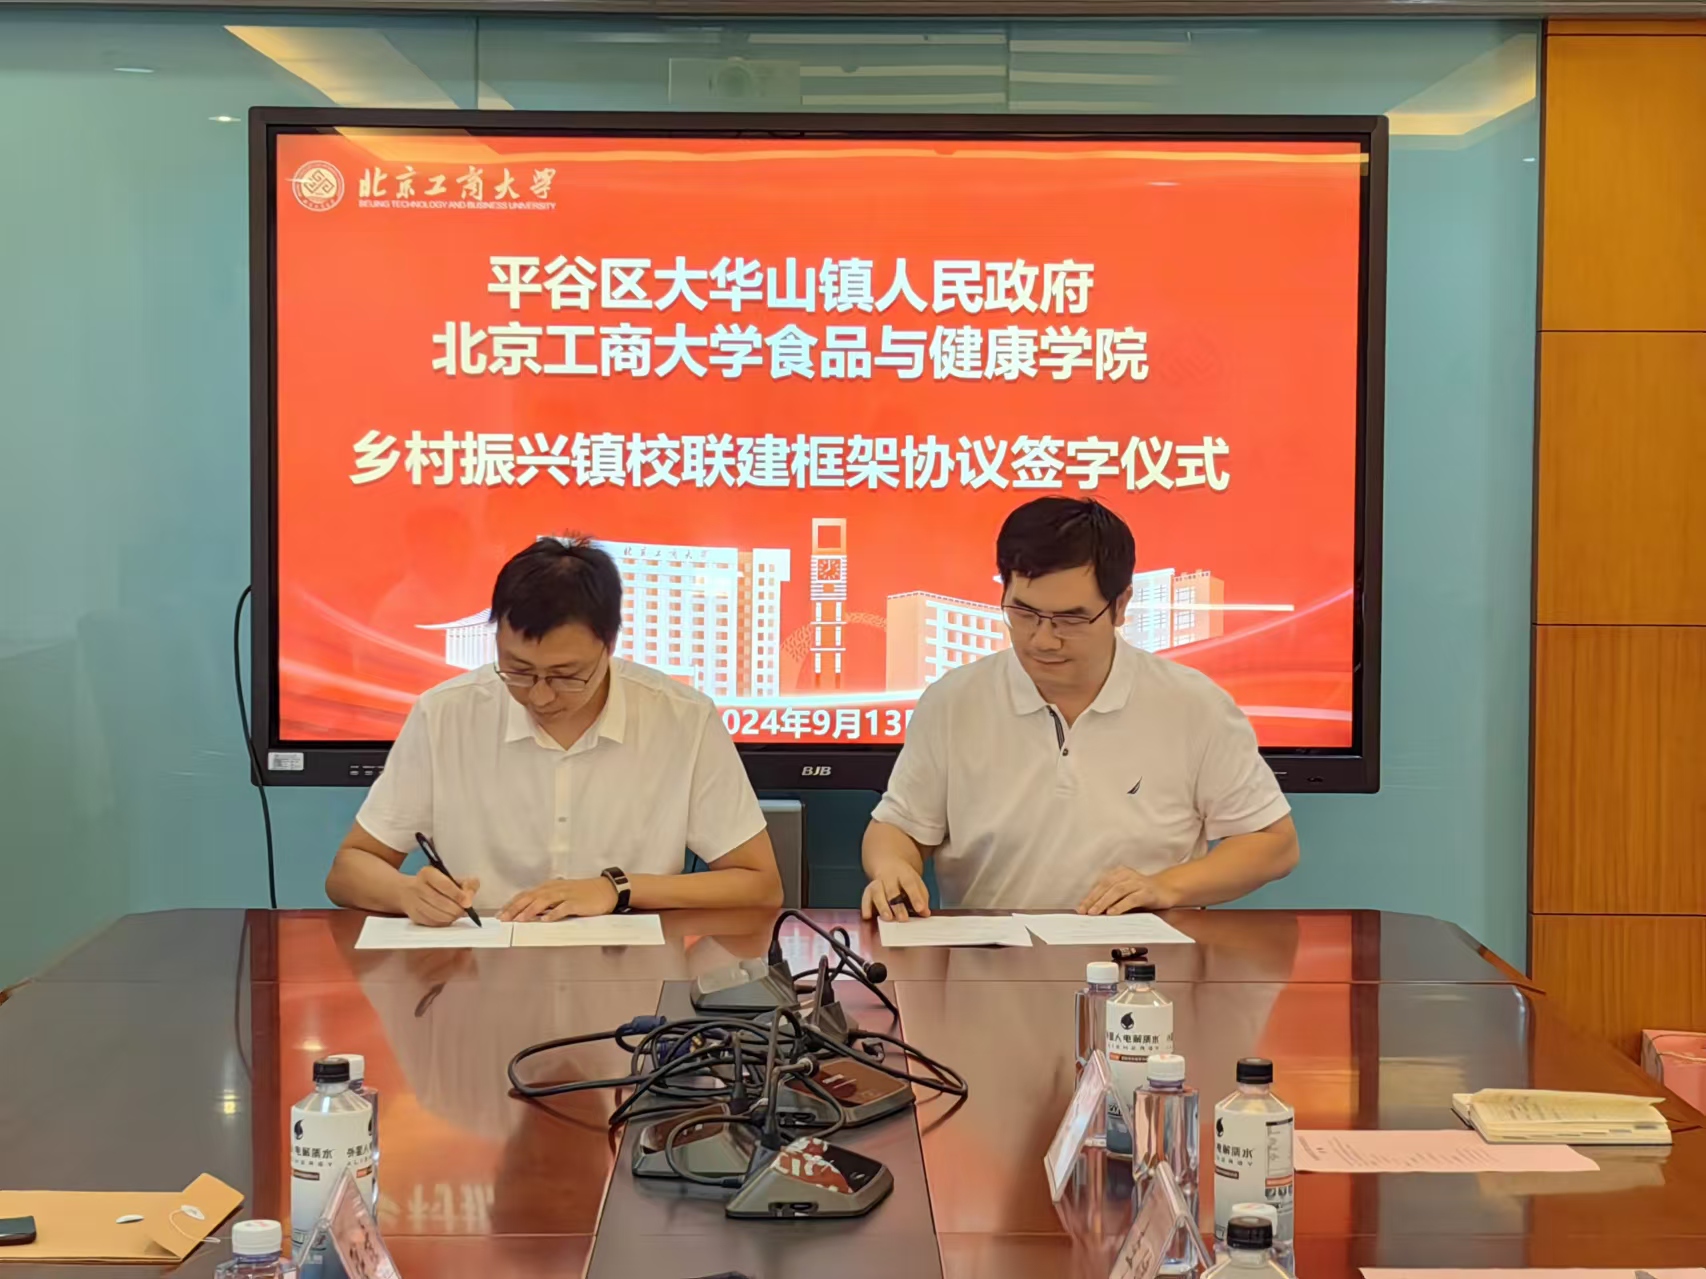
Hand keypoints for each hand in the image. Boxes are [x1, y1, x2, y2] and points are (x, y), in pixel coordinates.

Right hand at [399, 866, 479, 926]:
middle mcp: (417, 886)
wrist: (407, 891)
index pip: (445, 885)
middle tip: (464, 911)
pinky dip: (443, 922)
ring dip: (451, 917)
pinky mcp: (413, 915)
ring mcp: (413, 902)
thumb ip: (465, 884)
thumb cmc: (434, 884)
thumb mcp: (451, 878)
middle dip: (456, 909)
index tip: (468, 903)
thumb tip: (470, 896)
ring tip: (457, 914)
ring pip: (436, 914)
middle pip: (441, 902)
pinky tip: (447, 918)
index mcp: (428, 873)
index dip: (458, 895)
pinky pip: (431, 922)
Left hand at [499, 877, 617, 921]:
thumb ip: (546, 902)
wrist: (606, 890)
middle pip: (530, 897)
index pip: (525, 894)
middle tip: (503, 919)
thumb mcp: (561, 894)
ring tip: (519, 920)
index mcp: (548, 887)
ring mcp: (565, 895)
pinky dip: (553, 914)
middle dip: (515, 908)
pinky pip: (563, 908)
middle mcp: (554, 889)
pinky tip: (546, 920)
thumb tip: (528, 912)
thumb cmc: (583, 894)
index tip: (500, 914)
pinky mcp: (577, 902)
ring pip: (543, 901)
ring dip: (530, 910)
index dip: (512, 904)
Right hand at [860, 860, 930, 920]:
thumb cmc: (905, 879)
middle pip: (892, 890)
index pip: (910, 884)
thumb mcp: (916, 883)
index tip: (920, 909)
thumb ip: (922, 898)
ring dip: (882, 906)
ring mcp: (878, 882)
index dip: (915, 897)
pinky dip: (865, 906)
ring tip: (887, 918)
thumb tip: (925, 913)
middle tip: (903, 918)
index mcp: (904, 874)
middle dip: (897, 905)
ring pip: (877, 892)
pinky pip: (865, 896)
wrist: (888, 862)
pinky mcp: (869, 889)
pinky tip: (867, 916)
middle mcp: (889, 877)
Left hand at [1078, 868, 1177, 915]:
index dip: (1090, 896)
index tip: (1080, 908)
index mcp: (1119, 873)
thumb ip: (1111, 898)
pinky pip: (1131, 899)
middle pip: (1107, 886)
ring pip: (1117, 891)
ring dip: (1104, 902)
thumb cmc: (1142, 893)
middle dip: (1094, 899)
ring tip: (1095, 912)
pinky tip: (1112, 912)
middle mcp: (1128, 875)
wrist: (1167, 889)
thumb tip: (1093, 910)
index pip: (1101, 884)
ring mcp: (1138, 883)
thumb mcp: (1125, 893)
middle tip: (1085, 911)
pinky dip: (1120, 906)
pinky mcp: (1147, 892)